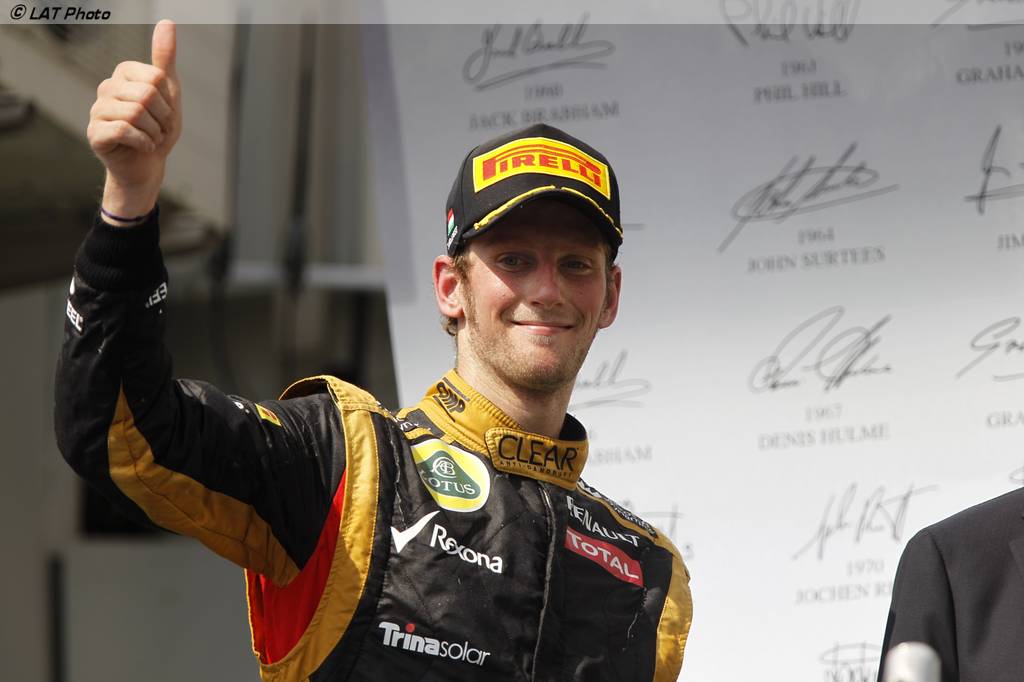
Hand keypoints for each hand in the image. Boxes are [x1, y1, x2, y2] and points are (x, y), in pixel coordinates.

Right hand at [88, 19, 180, 221]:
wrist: (147, 166)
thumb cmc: (158, 128)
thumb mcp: (168, 93)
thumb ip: (165, 59)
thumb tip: (167, 22)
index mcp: (123, 73)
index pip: (156, 78)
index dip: (168, 101)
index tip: (164, 113)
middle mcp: (106, 87)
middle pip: (147, 95)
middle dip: (162, 118)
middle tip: (158, 130)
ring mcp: (97, 110)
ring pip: (136, 113)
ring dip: (154, 132)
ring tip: (150, 139)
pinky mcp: (94, 133)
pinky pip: (125, 130)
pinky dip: (144, 142)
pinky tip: (143, 147)